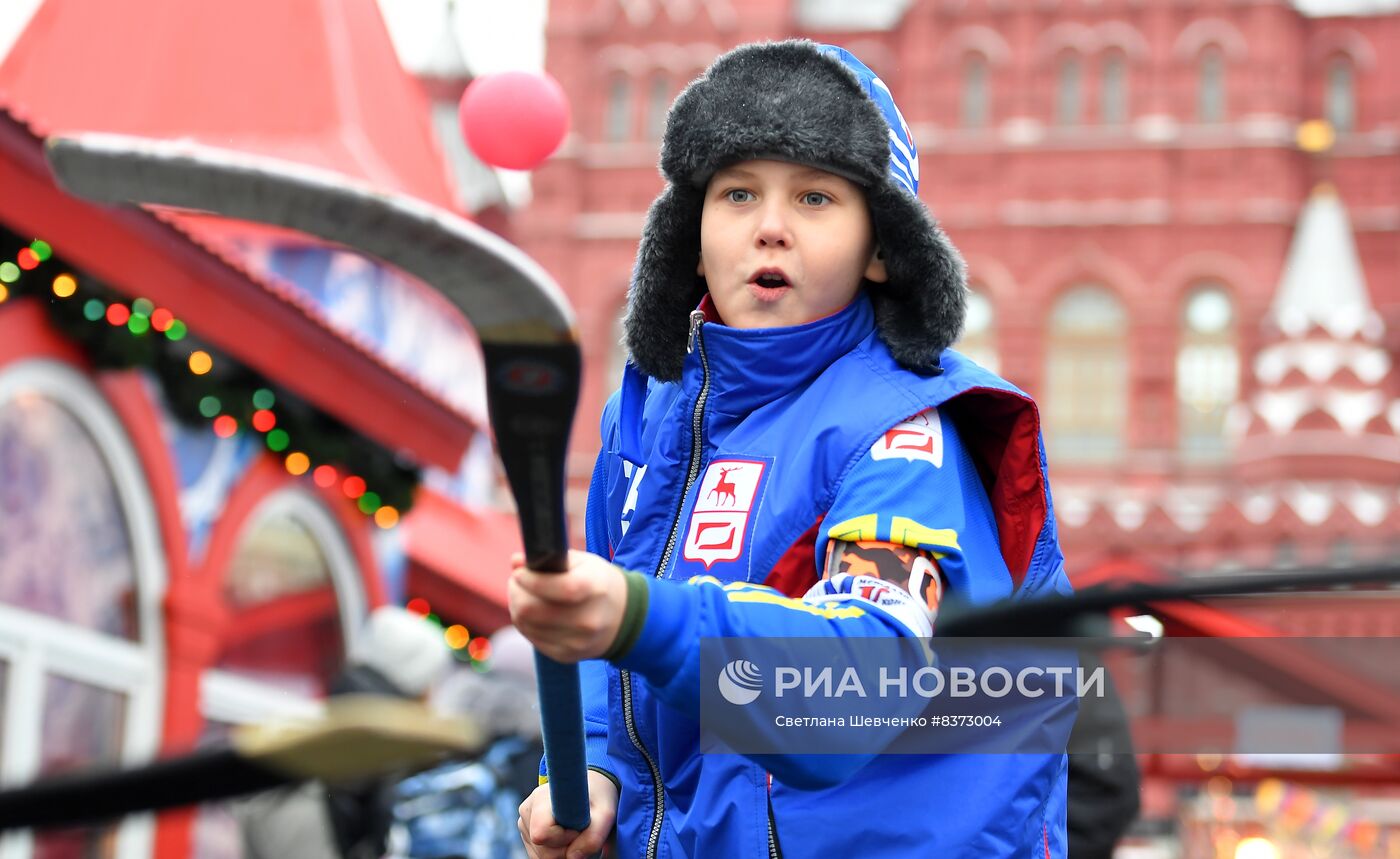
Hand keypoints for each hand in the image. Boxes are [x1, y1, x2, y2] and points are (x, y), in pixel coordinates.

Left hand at [509, 550, 628, 662]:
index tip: (519, 572)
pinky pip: (531, 638)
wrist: (622, 618)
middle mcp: (587, 620)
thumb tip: (516, 562)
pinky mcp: (566, 655)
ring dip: (517, 606)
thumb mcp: (582, 562)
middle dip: (516, 591)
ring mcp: (576, 642)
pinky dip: (526, 623)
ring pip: (526, 624)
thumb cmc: (597, 583)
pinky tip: (534, 612)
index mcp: (594, 589)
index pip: (557, 587)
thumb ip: (549, 559)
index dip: (530, 579)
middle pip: (531, 609)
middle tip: (517, 582)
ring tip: (524, 595)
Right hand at [517, 770, 618, 858]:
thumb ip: (593, 837)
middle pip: (543, 850)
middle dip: (566, 849)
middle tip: (581, 831)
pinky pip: (540, 856)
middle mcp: (527, 810)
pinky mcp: (526, 834)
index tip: (578, 826)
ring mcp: (524, 823)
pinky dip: (557, 852)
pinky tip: (567, 838)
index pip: (542, 833)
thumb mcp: (605, 814)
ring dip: (563, 851)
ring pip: (541, 855)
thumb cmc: (598, 797)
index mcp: (541, 798)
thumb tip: (572, 857)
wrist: (591, 788)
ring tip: (575, 833)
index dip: (564, 838)